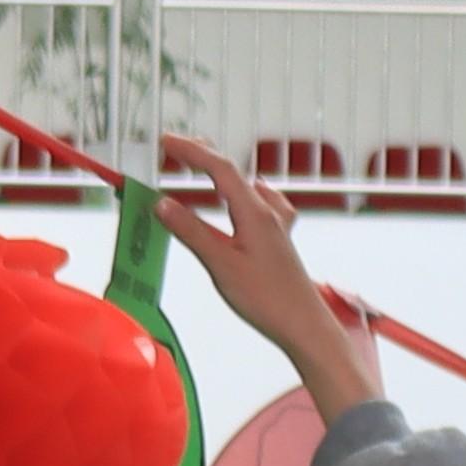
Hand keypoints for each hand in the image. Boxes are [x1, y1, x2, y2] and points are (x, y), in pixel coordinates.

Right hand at [144, 135, 380, 413]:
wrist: (303, 323)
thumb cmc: (265, 297)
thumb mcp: (220, 264)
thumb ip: (191, 231)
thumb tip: (162, 203)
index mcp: (253, 212)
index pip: (220, 169)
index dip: (191, 151)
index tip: (165, 142)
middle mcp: (267, 211)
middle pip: (233, 171)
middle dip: (204, 155)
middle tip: (175, 148)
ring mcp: (275, 225)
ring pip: (245, 186)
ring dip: (221, 172)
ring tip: (202, 166)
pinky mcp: (278, 239)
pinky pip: (262, 203)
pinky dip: (247, 192)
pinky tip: (254, 195)